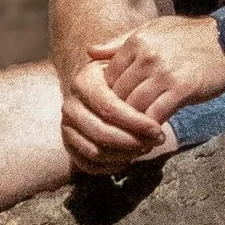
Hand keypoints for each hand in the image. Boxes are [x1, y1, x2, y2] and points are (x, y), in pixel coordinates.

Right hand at [58, 56, 174, 176]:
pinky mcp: (69, 146)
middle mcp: (70, 106)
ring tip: (145, 148)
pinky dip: (110, 167)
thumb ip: (126, 58)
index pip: (109, 107)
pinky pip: (88, 165)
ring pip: (95, 152)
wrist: (99, 89)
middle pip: (101, 133)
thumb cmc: (119, 77)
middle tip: (155, 142)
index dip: (134, 121)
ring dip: (124, 155)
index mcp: (83, 82)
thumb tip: (119, 64)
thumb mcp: (123, 62)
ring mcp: (67, 128)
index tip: (157, 129)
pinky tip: (129, 159)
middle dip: (132, 142)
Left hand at [89, 14, 224, 126]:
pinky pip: (156, 115)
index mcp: (137, 41)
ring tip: (131, 139)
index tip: (110, 112)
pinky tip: (152, 137)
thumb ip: (119, 42)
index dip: (108, 98)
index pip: (109, 76)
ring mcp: (165, 73)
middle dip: (116, 116)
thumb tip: (89, 52)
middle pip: (119, 94)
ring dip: (131, 126)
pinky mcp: (182, 89)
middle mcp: (148, 56)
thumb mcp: (152, 30)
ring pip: (135, 108)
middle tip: (115, 132)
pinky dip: (150, 130)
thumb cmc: (188, 35)